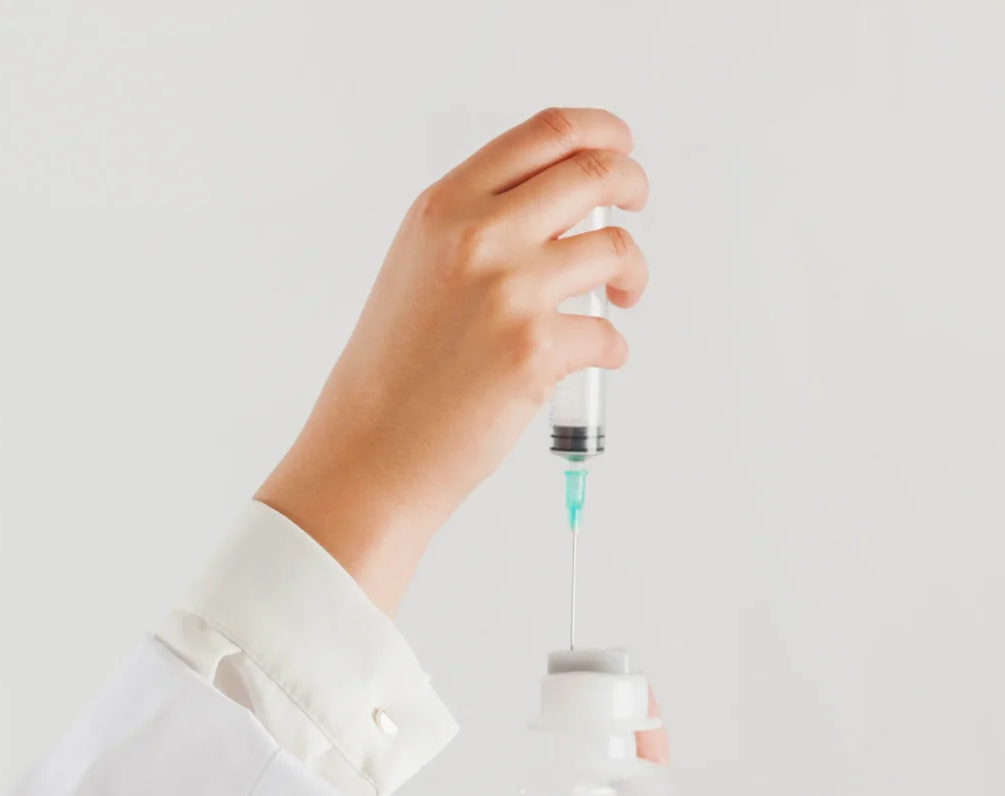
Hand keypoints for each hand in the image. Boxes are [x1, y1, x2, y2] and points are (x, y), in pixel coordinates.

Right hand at [255, 107, 648, 613]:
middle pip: (596, 173)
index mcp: (445, 207)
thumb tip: (559, 207)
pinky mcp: (535, 350)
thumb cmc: (391, 374)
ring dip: (634, 273)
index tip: (619, 148)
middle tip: (636, 207)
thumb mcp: (416, 267)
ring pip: (617, 250)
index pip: (545, 133)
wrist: (369, 453)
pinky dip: (613, 348)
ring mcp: (508, 291)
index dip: (601, 133)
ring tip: (621, 297)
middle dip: (632, 186)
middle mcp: (477, 236)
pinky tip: (594, 359)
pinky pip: (608, 332)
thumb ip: (476, 226)